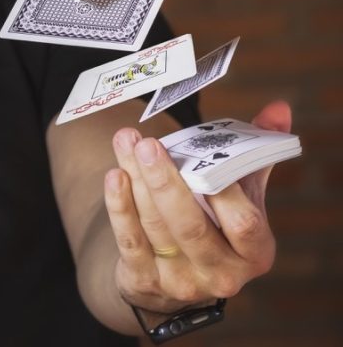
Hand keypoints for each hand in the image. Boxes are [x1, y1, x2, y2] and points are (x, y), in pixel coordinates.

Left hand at [103, 101, 291, 316]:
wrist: (171, 275)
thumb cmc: (212, 224)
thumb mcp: (241, 196)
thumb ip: (255, 153)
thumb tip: (277, 109)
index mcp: (254, 252)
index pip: (244, 223)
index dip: (224, 192)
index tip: (202, 156)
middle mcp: (221, 273)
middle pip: (191, 225)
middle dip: (166, 181)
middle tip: (148, 143)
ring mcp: (182, 282)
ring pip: (155, 227)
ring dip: (136, 181)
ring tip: (126, 143)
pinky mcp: (146, 281)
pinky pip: (129, 240)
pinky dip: (119, 206)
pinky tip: (114, 175)